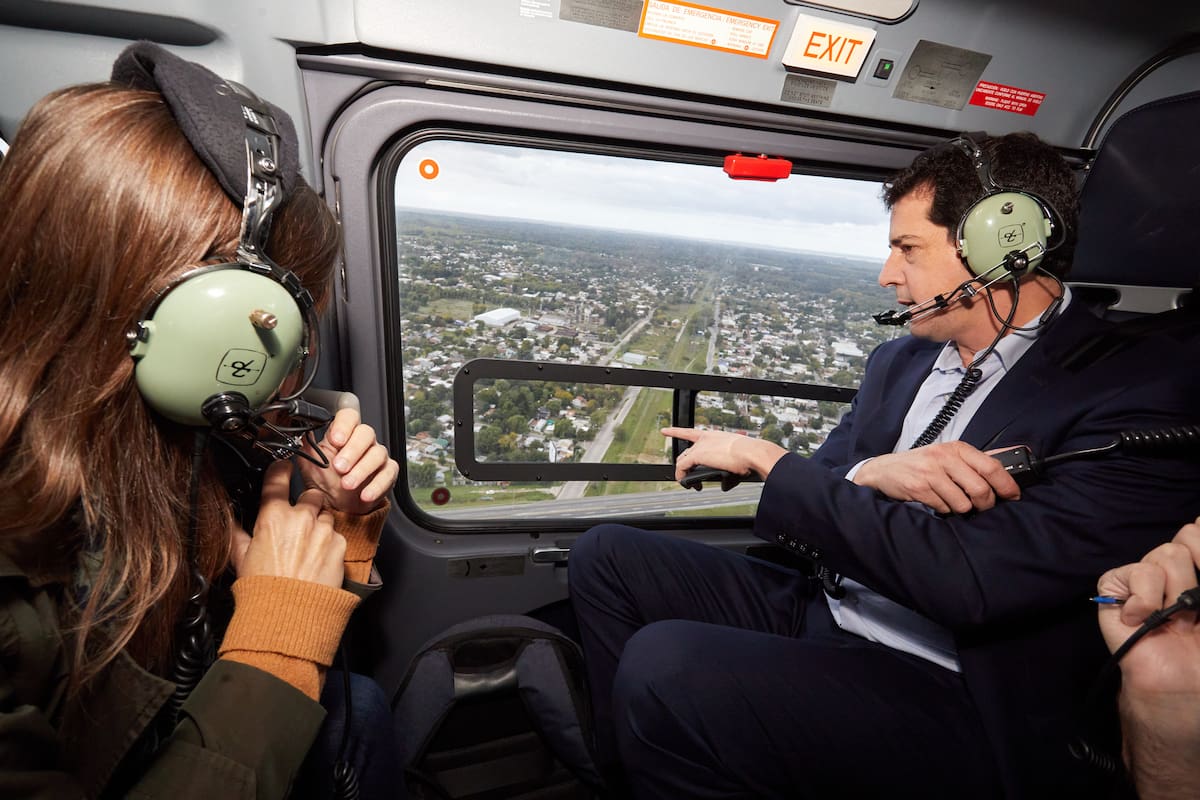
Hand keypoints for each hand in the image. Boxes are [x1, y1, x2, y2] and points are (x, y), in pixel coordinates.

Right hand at [230, 460, 344, 587]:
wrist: (290, 614)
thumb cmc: (264, 589)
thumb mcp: (242, 558)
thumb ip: (236, 533)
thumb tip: (228, 520)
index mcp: (273, 517)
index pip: (278, 478)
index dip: (281, 469)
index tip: (284, 466)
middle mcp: (301, 519)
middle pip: (310, 495)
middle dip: (306, 504)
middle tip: (298, 524)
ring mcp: (323, 530)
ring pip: (325, 515)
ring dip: (319, 524)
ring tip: (308, 547)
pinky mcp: (340, 545)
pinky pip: (337, 535)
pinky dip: (330, 543)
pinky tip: (319, 559)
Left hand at [298, 407, 398, 514]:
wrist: (337, 505)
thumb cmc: (325, 482)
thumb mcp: (310, 463)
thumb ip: (306, 445)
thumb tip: (300, 430)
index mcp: (344, 434)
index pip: (349, 417)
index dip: (344, 425)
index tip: (335, 440)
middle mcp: (363, 442)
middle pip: (365, 433)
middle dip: (352, 451)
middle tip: (339, 467)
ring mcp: (377, 456)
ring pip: (377, 454)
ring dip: (361, 470)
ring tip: (347, 484)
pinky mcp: (388, 473)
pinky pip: (388, 474)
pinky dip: (376, 486)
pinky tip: (364, 494)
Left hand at [661, 426, 787, 480]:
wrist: (752, 452)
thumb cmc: (749, 456)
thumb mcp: (737, 464)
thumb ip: (728, 476)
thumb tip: (724, 486)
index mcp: (715, 436)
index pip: (690, 433)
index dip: (676, 431)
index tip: (666, 430)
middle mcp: (705, 439)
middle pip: (686, 453)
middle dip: (686, 467)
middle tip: (693, 480)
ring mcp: (700, 446)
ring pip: (683, 461)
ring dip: (684, 475)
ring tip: (692, 486)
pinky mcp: (697, 455)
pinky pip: (682, 467)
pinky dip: (682, 477)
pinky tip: (688, 485)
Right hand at [851, 440, 1019, 514]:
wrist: (884, 469)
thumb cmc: (921, 464)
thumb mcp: (949, 455)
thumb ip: (978, 459)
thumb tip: (1013, 456)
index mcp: (956, 448)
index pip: (992, 466)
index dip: (1007, 485)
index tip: (1014, 496)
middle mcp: (944, 457)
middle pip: (980, 489)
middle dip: (985, 504)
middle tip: (982, 506)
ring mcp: (930, 472)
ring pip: (963, 503)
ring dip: (961, 508)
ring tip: (952, 500)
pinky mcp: (918, 488)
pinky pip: (944, 508)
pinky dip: (943, 509)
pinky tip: (936, 500)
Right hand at [1096, 523, 1199, 795]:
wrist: (1180, 690)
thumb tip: (1195, 525)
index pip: (1197, 536)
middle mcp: (1177, 577)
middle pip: (1185, 539)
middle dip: (1195, 568)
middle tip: (1194, 604)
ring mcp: (1146, 584)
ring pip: (1162, 555)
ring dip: (1173, 590)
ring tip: (1173, 620)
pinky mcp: (1115, 595)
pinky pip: (1127, 573)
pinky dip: (1140, 596)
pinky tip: (1142, 619)